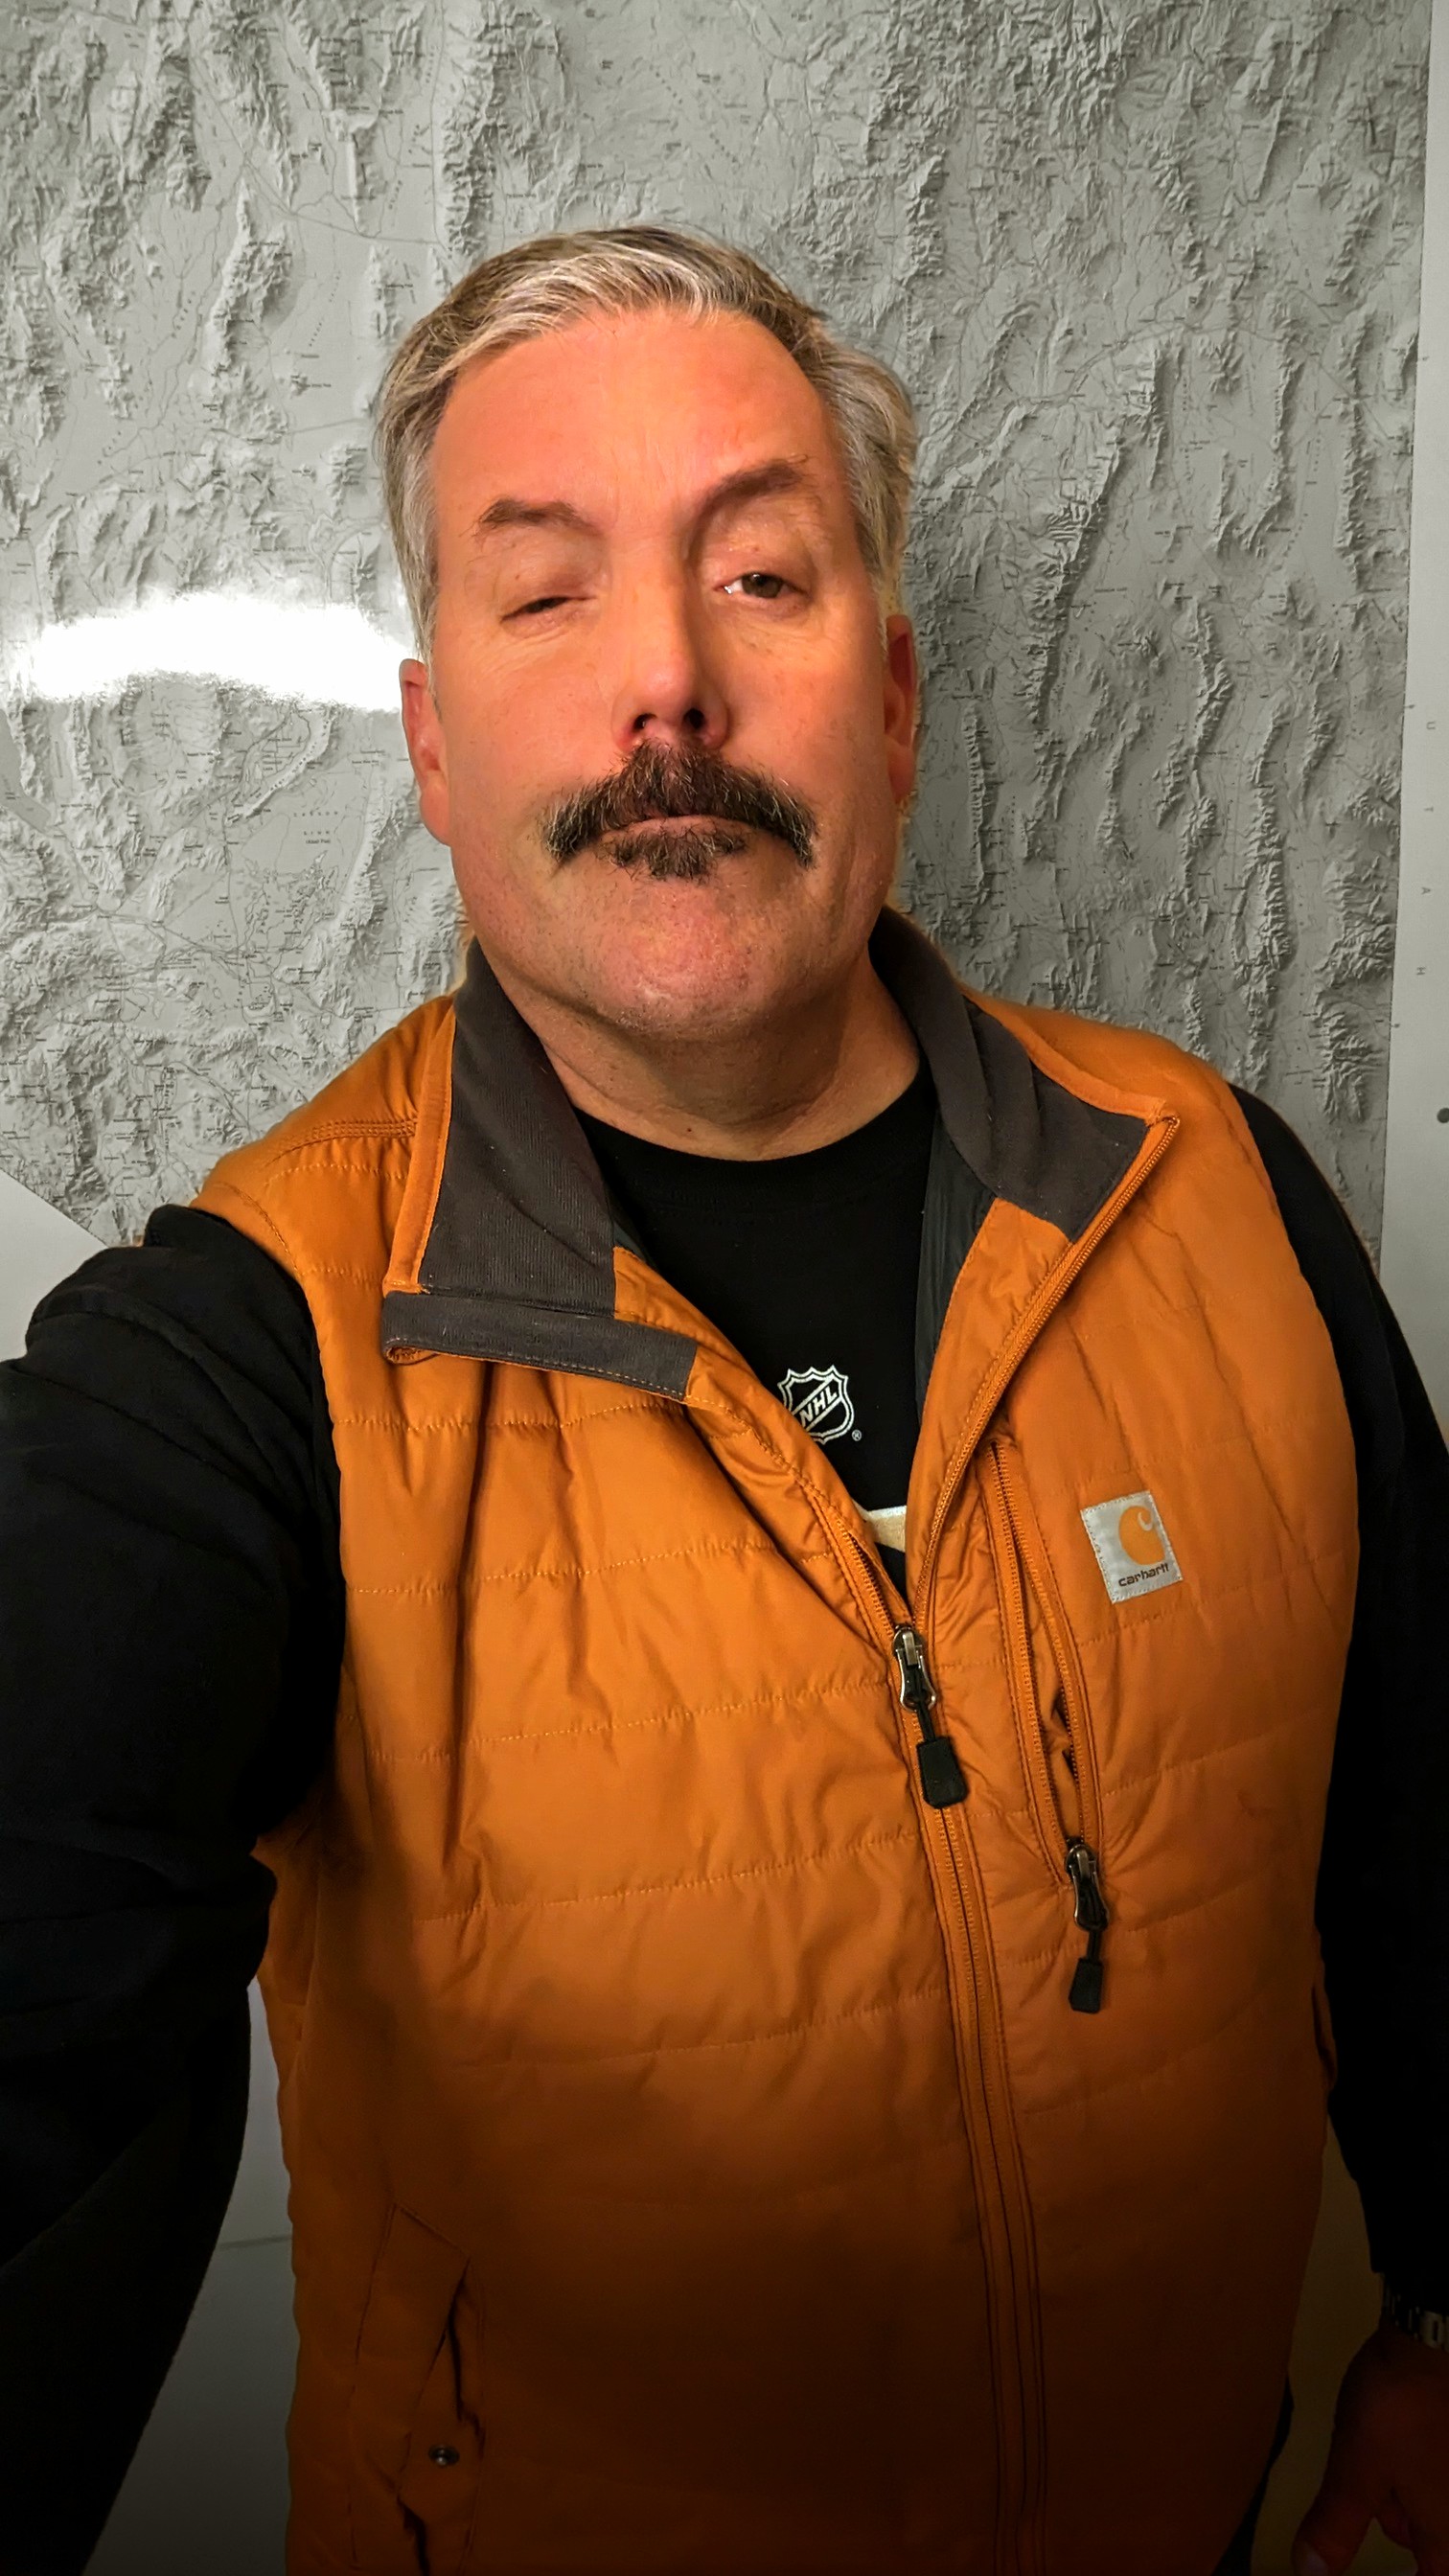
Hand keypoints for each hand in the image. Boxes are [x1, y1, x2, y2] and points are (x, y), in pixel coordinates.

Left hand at [1293, 2321, 1448, 2573]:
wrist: (1433, 2337)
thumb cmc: (1400, 2409)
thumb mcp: (1354, 2471)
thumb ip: (1336, 2525)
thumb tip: (1311, 2570)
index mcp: (1445, 2530)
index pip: (1432, 2573)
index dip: (1415, 2569)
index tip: (1405, 2562)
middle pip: (1435, 2535)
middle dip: (1400, 2522)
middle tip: (1371, 2503)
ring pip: (1435, 2496)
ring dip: (1404, 2487)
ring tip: (1373, 2454)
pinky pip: (1437, 2463)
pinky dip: (1415, 2457)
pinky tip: (1391, 2430)